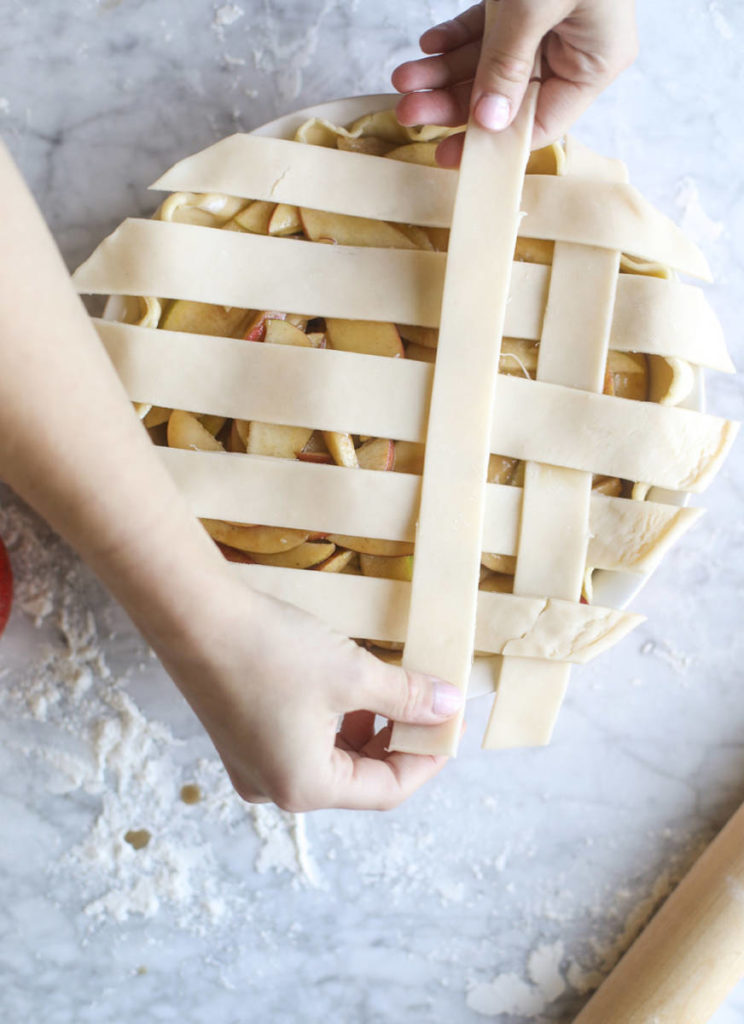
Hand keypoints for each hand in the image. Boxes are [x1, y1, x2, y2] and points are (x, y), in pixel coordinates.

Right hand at [0, 143, 460, 815]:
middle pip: (365, 759)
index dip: (437, 741)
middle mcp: (270, 756)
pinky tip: (357, 617)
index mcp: (298, 768)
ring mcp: (250, 721)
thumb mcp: (338, 649)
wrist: (156, 560)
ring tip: (408, 628)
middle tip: (443, 654)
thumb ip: (403, 683)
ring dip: (374, 688)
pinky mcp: (236, 679)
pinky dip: (340, 669)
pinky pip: (309, 693)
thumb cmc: (242, 608)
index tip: (462, 681)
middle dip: (407, 714)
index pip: (394, 785)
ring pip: (336, 723)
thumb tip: (459, 696)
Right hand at [152, 574, 463, 811]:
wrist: (193, 616)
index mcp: (304, 787)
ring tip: (389, 688)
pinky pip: (302, 741)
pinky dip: (334, 720)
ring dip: (366, 728)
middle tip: (425, 702)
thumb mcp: (353, 673)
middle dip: (396, 739)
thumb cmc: (271, 651)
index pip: (387, 790)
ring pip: (331, 758)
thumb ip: (406, 696)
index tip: (449, 724)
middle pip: (358, 777)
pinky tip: (347, 685)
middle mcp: (274, 788)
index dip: (426, 758)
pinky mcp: (240, 736)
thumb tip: (449, 706)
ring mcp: (252, 764)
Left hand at [392, 0, 637, 162]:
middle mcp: (573, 46)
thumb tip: (487, 121)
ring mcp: (549, 21)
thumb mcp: (536, 6)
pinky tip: (428, 45)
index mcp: (595, 60)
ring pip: (489, 63)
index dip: (491, 143)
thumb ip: (508, 65)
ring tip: (404, 78)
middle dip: (452, 102)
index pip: (540, 123)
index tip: (447, 156)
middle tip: (407, 111)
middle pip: (505, 96)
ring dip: (443, 72)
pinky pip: (486, 30)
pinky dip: (455, 38)